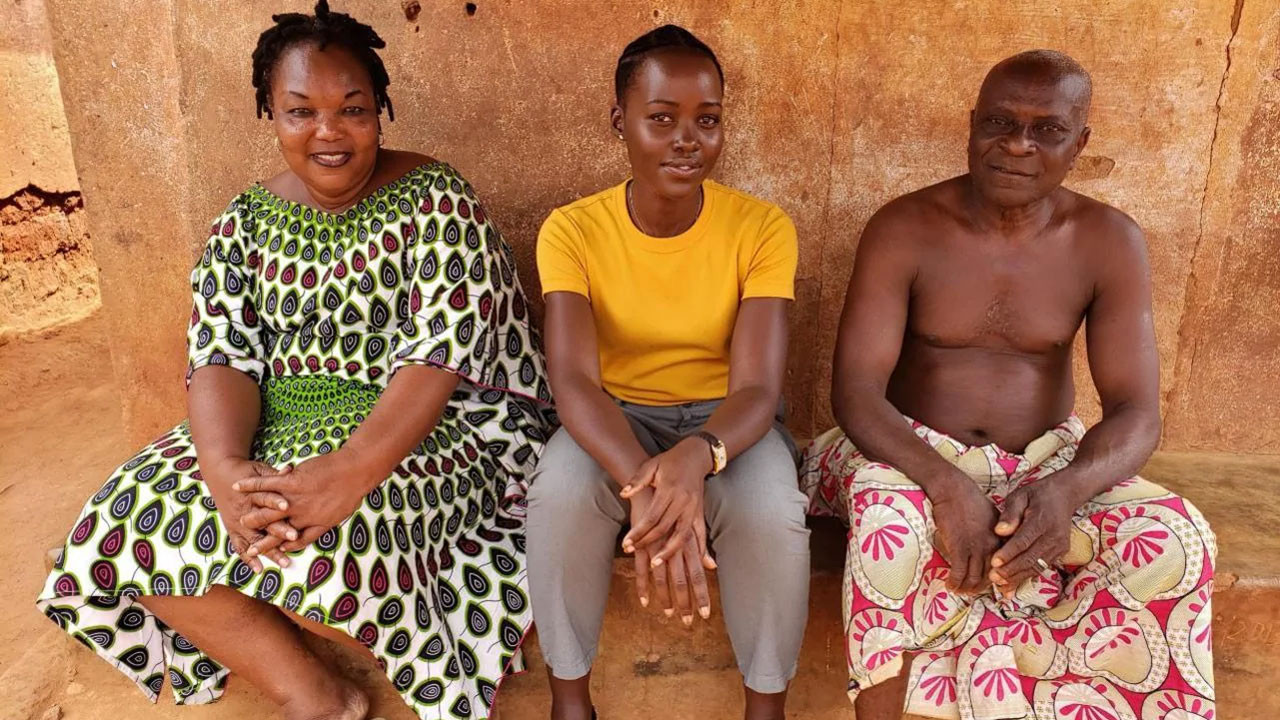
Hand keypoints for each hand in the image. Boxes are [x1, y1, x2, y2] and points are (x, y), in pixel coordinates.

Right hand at [202, 458, 294, 571]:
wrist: (220, 473)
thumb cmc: (246, 471)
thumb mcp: (260, 470)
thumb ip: (275, 476)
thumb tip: (291, 471)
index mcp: (252, 492)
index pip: (265, 497)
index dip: (276, 502)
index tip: (288, 506)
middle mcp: (244, 510)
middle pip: (262, 522)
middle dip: (278, 530)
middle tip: (294, 537)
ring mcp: (237, 522)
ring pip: (254, 539)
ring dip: (269, 551)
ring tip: (285, 562)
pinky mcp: (232, 529)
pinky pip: (239, 547)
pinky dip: (248, 559)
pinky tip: (259, 569)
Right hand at [233, 448, 374, 556]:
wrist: (354, 472)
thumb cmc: (348, 496)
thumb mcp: (332, 520)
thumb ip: (312, 534)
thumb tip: (294, 546)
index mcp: (306, 523)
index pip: (282, 539)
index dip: (267, 547)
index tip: (254, 554)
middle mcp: (296, 514)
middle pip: (269, 526)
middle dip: (254, 535)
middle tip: (243, 544)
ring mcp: (293, 497)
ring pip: (264, 507)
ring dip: (249, 512)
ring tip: (238, 517)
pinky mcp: (291, 481)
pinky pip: (266, 483)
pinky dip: (251, 485)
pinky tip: (239, 485)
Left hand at [620, 438, 715, 566]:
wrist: (695, 456)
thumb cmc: (670, 461)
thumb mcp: (651, 465)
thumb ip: (637, 480)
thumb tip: (623, 493)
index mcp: (669, 489)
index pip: (651, 517)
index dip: (638, 532)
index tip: (626, 544)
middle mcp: (682, 501)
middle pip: (664, 528)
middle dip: (647, 543)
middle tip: (632, 552)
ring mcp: (693, 508)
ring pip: (682, 535)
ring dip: (669, 552)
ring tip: (655, 564)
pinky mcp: (701, 512)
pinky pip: (700, 534)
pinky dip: (699, 549)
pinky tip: (694, 562)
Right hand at [629, 489, 712, 624]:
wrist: (652, 487)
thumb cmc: (673, 508)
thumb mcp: (692, 527)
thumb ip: (701, 548)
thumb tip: (713, 566)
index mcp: (689, 544)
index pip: (698, 575)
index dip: (702, 594)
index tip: (706, 613)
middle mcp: (676, 548)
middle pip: (684, 580)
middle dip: (687, 602)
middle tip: (688, 622)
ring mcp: (658, 547)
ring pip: (664, 578)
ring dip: (666, 598)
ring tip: (669, 614)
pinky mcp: (642, 545)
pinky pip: (642, 570)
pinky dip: (644, 585)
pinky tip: (645, 601)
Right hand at [928, 471, 1000, 594]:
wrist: (954, 489)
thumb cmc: (969, 500)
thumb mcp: (991, 516)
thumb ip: (995, 534)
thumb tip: (992, 547)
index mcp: (1002, 539)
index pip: (1006, 566)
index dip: (1002, 581)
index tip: (998, 591)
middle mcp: (993, 546)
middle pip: (991, 576)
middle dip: (981, 588)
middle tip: (970, 592)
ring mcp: (977, 547)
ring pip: (975, 578)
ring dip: (966, 588)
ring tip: (958, 590)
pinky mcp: (960, 547)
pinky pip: (959, 572)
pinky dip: (954, 582)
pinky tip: (949, 584)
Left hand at [989, 481, 1075, 594]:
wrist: (1064, 495)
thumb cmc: (1036, 495)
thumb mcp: (1020, 495)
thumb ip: (1010, 513)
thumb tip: (999, 531)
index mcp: (1042, 520)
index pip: (1024, 540)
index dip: (1008, 553)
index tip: (994, 562)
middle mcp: (1054, 536)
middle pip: (1030, 557)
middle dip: (1011, 570)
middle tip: (993, 577)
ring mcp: (1059, 546)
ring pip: (1037, 566)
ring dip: (1018, 577)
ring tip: (1000, 584)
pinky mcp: (1060, 552)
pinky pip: (1042, 567)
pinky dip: (1026, 576)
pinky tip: (1012, 584)